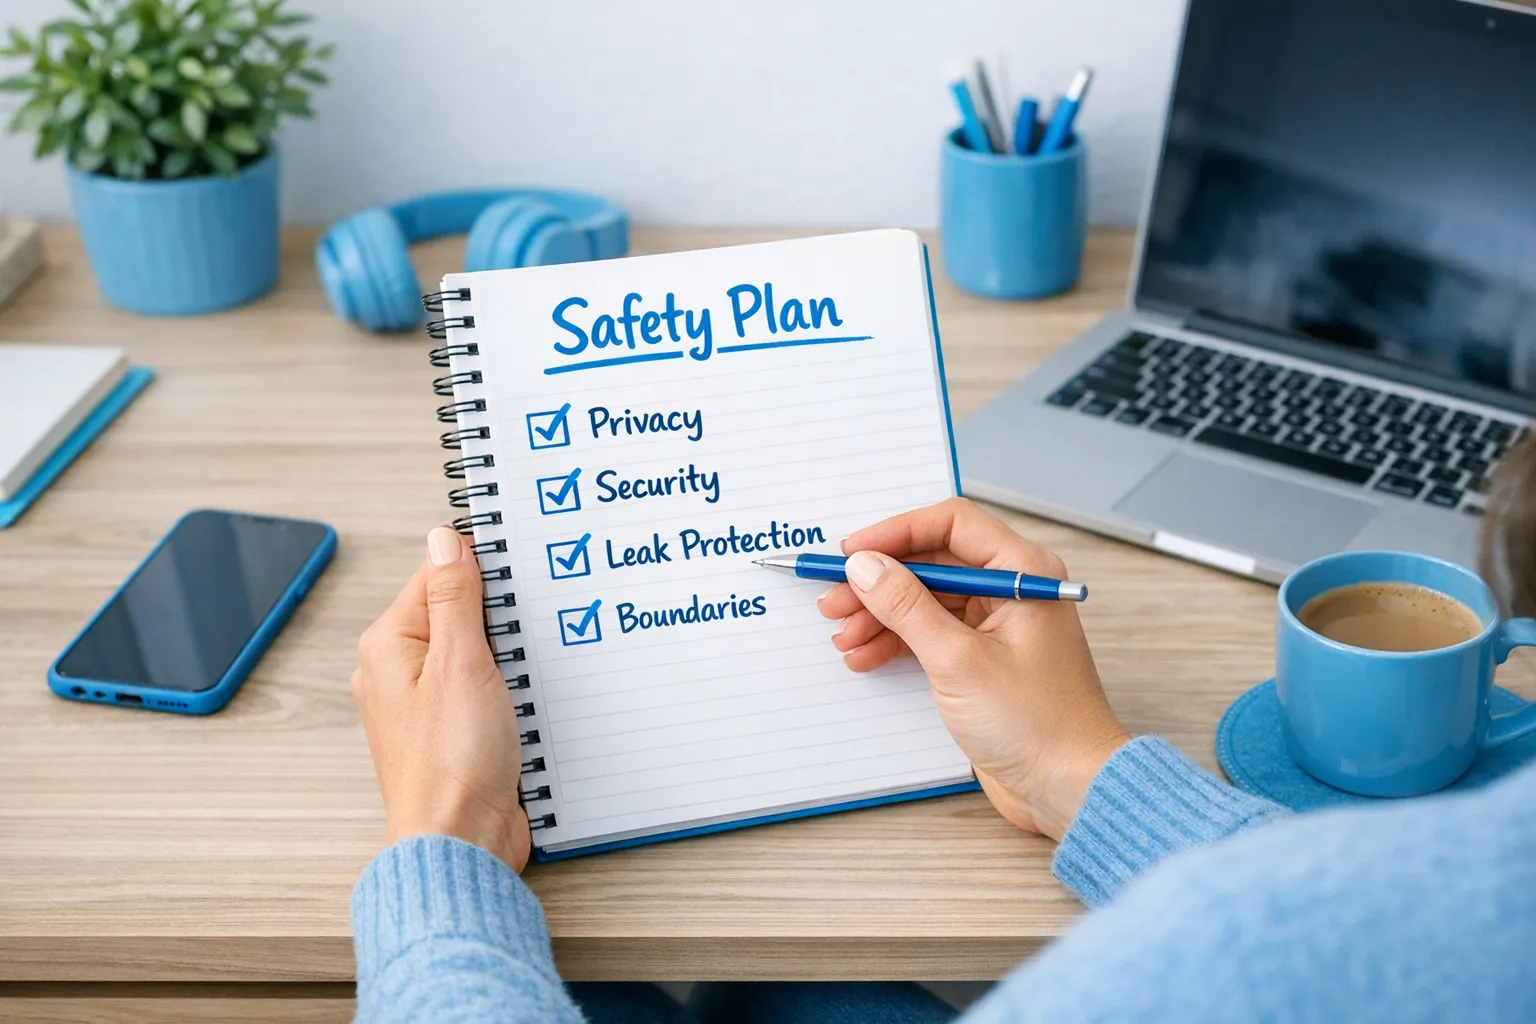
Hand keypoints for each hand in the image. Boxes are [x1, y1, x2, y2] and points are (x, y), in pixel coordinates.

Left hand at [352, 526, 530, 871]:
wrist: (461, 842)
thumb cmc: (451, 763)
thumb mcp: (462, 662)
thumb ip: (455, 597)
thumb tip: (445, 540)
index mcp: (388, 645)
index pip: (436, 575)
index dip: (481, 570)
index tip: (519, 571)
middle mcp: (398, 672)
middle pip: (457, 613)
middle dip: (498, 617)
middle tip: (528, 625)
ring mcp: (426, 705)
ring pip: (476, 652)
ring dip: (508, 656)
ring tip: (526, 670)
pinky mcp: (453, 732)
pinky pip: (485, 690)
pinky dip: (509, 688)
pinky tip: (528, 697)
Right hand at [820, 498, 1128, 840]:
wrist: (1069, 788)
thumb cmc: (1038, 724)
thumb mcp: (958, 659)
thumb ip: (906, 606)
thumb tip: (865, 566)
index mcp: (1023, 572)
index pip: (951, 524)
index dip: (896, 532)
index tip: (852, 553)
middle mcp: (1012, 591)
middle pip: (932, 562)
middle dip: (879, 581)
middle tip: (834, 599)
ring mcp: (996, 626)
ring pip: (925, 600)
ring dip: (880, 615)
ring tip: (842, 634)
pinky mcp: (982, 660)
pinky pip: (930, 634)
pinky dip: (895, 642)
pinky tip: (864, 655)